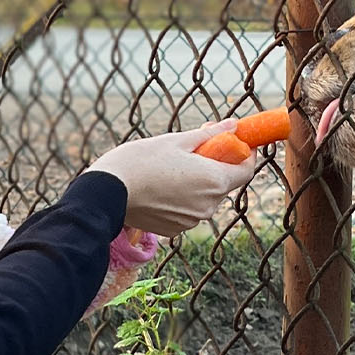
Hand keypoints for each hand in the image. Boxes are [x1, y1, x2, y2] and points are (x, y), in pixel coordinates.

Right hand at [86, 122, 261, 236]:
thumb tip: (233, 125)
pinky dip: (182, 199)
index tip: (236, 144)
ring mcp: (192, 221)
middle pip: (224, 183)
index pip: (246, 170)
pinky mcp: (175, 229)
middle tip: (195, 150)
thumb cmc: (141, 161)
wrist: (108, 192)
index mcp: (214, 180)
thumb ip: (209, 135)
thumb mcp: (176, 140)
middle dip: (216, 166)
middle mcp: (208, 206)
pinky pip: (188, 211)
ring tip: (171, 168)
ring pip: (205, 198)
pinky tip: (161, 186)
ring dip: (197, 183)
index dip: (245, 155)